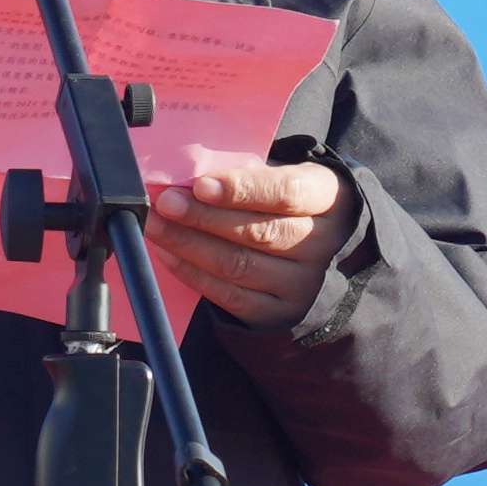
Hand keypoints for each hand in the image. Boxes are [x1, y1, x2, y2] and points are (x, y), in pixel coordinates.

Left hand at [144, 158, 352, 329]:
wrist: (316, 252)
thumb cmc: (287, 202)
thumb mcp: (284, 175)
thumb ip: (248, 173)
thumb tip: (192, 176)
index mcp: (329, 199)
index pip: (286, 193)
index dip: (242, 190)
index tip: (201, 185)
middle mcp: (322, 245)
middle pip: (258, 232)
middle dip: (204, 217)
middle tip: (166, 202)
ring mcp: (302, 284)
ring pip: (238, 265)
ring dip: (189, 244)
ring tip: (157, 225)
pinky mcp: (277, 312)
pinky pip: (228, 295)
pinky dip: (192, 273)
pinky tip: (169, 253)